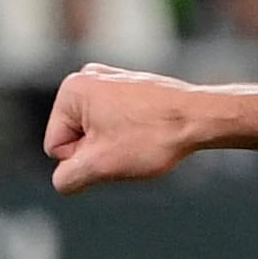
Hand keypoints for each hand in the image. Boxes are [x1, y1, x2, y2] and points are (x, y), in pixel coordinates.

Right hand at [44, 64, 218, 192]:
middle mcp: (86, 78)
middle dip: (100, 153)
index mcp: (71, 90)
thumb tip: (63, 180)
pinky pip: (116, 124)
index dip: (85, 161)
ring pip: (97, 134)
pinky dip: (130, 135)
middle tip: (130, 147)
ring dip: (116, 147)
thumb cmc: (152, 137)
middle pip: (75, 139)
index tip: (115, 150)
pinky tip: (149, 133)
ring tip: (142, 141)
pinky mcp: (129, 87)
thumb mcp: (101, 166)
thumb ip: (68, 178)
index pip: (56, 148)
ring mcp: (109, 80)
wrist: (200, 118)